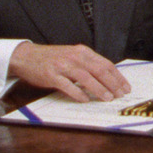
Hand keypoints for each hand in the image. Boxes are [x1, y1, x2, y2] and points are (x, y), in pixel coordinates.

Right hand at [10, 42, 130, 101]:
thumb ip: (87, 64)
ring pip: (86, 78)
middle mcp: (75, 57)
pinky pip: (68, 85)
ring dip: (99, 89)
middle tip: (120, 94)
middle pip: (99, 70)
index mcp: (83, 52)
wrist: (27, 56)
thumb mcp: (73, 56)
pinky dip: (78, 93)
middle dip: (113, 83)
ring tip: (107, 98)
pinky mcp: (51, 75)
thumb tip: (106, 79)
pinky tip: (85, 100)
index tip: (125, 86)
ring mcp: (63, 65)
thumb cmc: (52, 58)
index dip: (117, 76)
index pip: (106, 64)